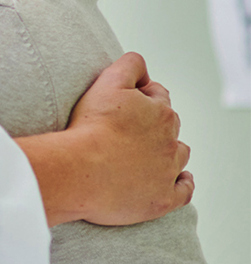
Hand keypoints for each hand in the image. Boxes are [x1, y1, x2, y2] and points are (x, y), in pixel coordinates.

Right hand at [67, 52, 192, 224]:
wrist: (80, 169)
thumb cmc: (91, 127)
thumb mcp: (109, 81)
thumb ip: (130, 65)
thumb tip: (142, 64)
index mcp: (161, 113)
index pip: (158, 96)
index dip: (141, 96)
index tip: (123, 103)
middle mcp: (170, 141)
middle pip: (170, 126)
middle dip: (154, 123)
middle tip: (128, 128)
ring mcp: (167, 172)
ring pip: (178, 156)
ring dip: (168, 152)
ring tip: (148, 153)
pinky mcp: (162, 199)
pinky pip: (182, 191)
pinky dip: (182, 184)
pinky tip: (177, 180)